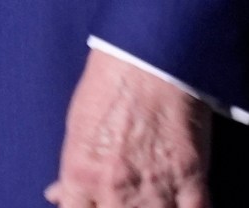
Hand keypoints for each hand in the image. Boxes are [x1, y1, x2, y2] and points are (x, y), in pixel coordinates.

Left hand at [46, 48, 212, 207]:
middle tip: (125, 202)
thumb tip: (58, 196)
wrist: (151, 55)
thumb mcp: (76, 127)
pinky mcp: (190, 177)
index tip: (98, 207)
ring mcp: (154, 187)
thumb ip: (71, 172)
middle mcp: (114, 190)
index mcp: (80, 176)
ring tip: (152, 205)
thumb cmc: (110, 83)